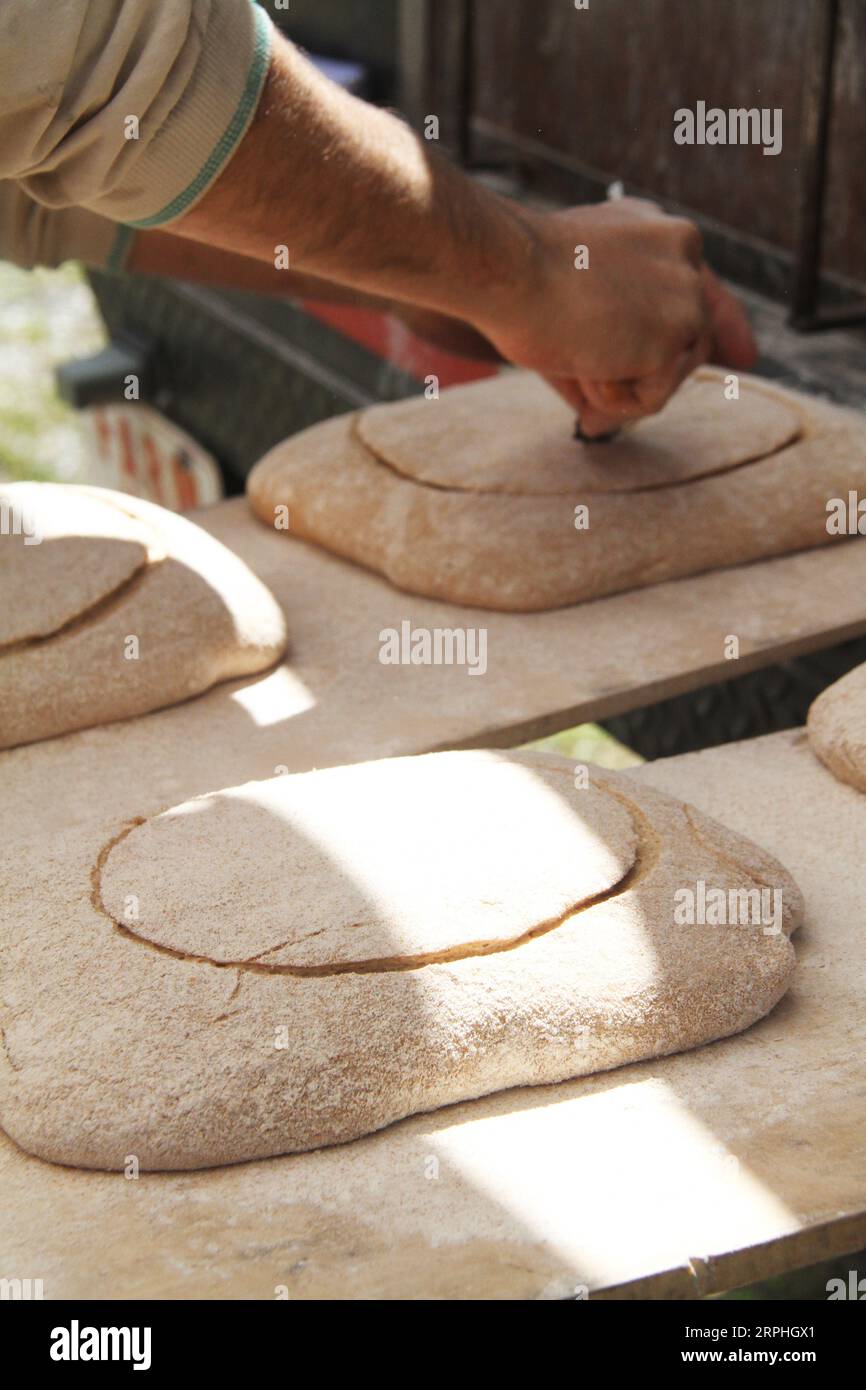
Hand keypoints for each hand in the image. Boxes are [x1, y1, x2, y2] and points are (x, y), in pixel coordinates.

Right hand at [476, 197, 756, 435]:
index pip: (701, 287)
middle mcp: (684, 252)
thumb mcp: (571, 304)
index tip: (745, 356)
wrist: (507, 266)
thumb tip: (604, 429)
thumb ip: (604, 351)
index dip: (723, 325)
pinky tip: (585, 362)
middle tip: (588, 396)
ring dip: (617, 384)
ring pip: (672, 373)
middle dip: (645, 377)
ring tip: (576, 356)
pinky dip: (613, 398)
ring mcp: (687, 293)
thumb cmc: (516, 282)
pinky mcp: (678, 330)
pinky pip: (653, 398)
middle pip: (688, 341)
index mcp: (657, 232)